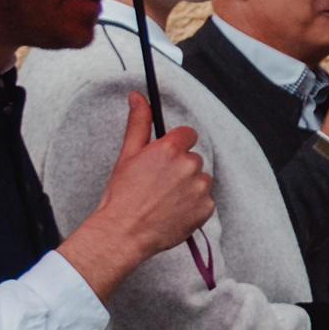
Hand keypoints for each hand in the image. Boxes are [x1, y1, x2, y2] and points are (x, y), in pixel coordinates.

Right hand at [59, 95, 216, 296]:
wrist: (124, 232)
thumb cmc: (122, 194)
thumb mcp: (127, 155)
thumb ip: (138, 123)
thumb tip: (138, 96)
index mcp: (170, 149)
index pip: (188, 134)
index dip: (176, 145)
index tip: (165, 157)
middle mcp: (190, 165)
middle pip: (193, 158)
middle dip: (179, 167)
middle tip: (157, 183)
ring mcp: (200, 188)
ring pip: (200, 179)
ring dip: (188, 185)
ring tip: (164, 199)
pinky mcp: (206, 208)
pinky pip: (205, 200)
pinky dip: (193, 204)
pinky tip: (173, 211)